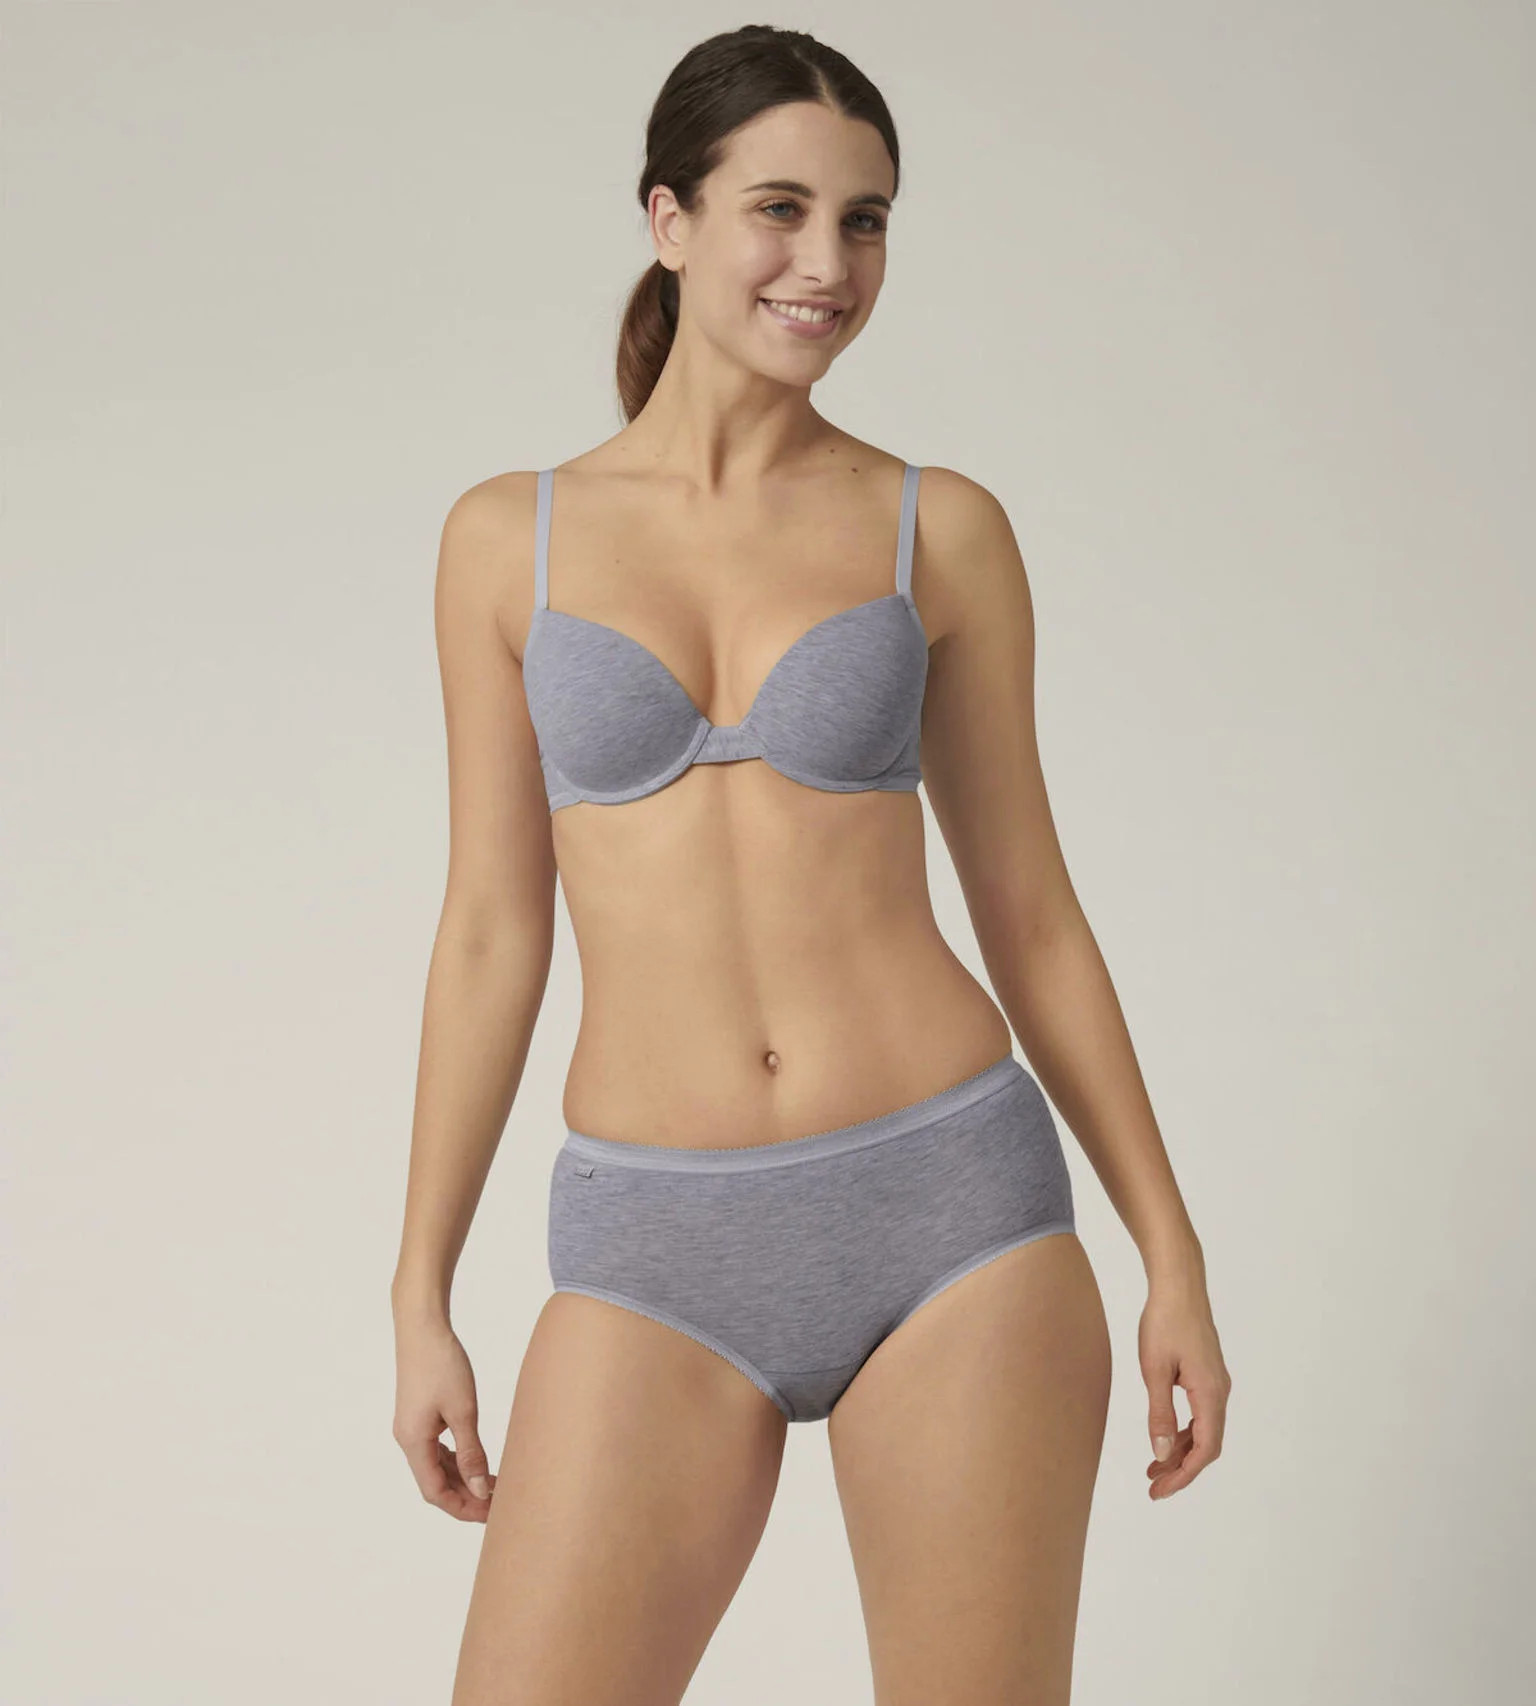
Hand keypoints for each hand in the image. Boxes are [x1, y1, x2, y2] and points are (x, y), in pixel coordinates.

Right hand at [392, 1312, 497, 1521]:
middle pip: (434, 1483)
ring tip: (493, 1484)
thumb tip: (481, 1490)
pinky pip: (435, 1449)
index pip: (436, 1493)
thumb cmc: (442, 1364)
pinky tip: (476, 1460)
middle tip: (498, 1502)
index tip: (491, 1514)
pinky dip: (455, 1460)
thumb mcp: (463, 1411)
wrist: (422, 1327)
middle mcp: (408, 1440)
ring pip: (435, 1466)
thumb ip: (471, 1453)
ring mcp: (411, 1427)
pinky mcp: (418, 1415)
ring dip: (461, 1478)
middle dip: (465, 1496)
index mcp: (413, 1443)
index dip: (463, 1508)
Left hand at [1138, 1274, 1229, 1499]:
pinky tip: (1163, 1436)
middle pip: (1206, 1444)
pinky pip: (1200, 1413)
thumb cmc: (1164, 1322)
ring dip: (1180, 1450)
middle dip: (1181, 1468)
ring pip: (1203, 1429)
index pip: (1205, 1450)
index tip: (1160, 1490)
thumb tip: (1161, 1454)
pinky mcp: (1207, 1374)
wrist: (1178, 1285)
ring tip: (1153, 1468)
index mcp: (1210, 1394)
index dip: (1184, 1474)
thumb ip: (1159, 1414)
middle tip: (1154, 1486)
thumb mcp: (1154, 1370)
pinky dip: (1183, 1430)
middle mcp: (1220, 1392)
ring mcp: (1215, 1383)